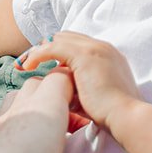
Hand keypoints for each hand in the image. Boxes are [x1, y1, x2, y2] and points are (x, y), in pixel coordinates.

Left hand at [18, 32, 140, 132]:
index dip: (59, 51)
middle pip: (68, 37)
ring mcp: (95, 48)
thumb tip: (66, 94)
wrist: (126, 115)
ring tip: (25, 65)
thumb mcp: (97, 95)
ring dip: (39, 51)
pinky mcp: (85, 55)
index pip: (78, 44)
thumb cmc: (113, 113)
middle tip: (31, 62)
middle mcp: (103, 47)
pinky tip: (27, 67)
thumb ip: (83, 87)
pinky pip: (53, 47)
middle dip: (48, 47)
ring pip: (59, 39)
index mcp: (109, 55)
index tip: (45, 64)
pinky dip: (38, 55)